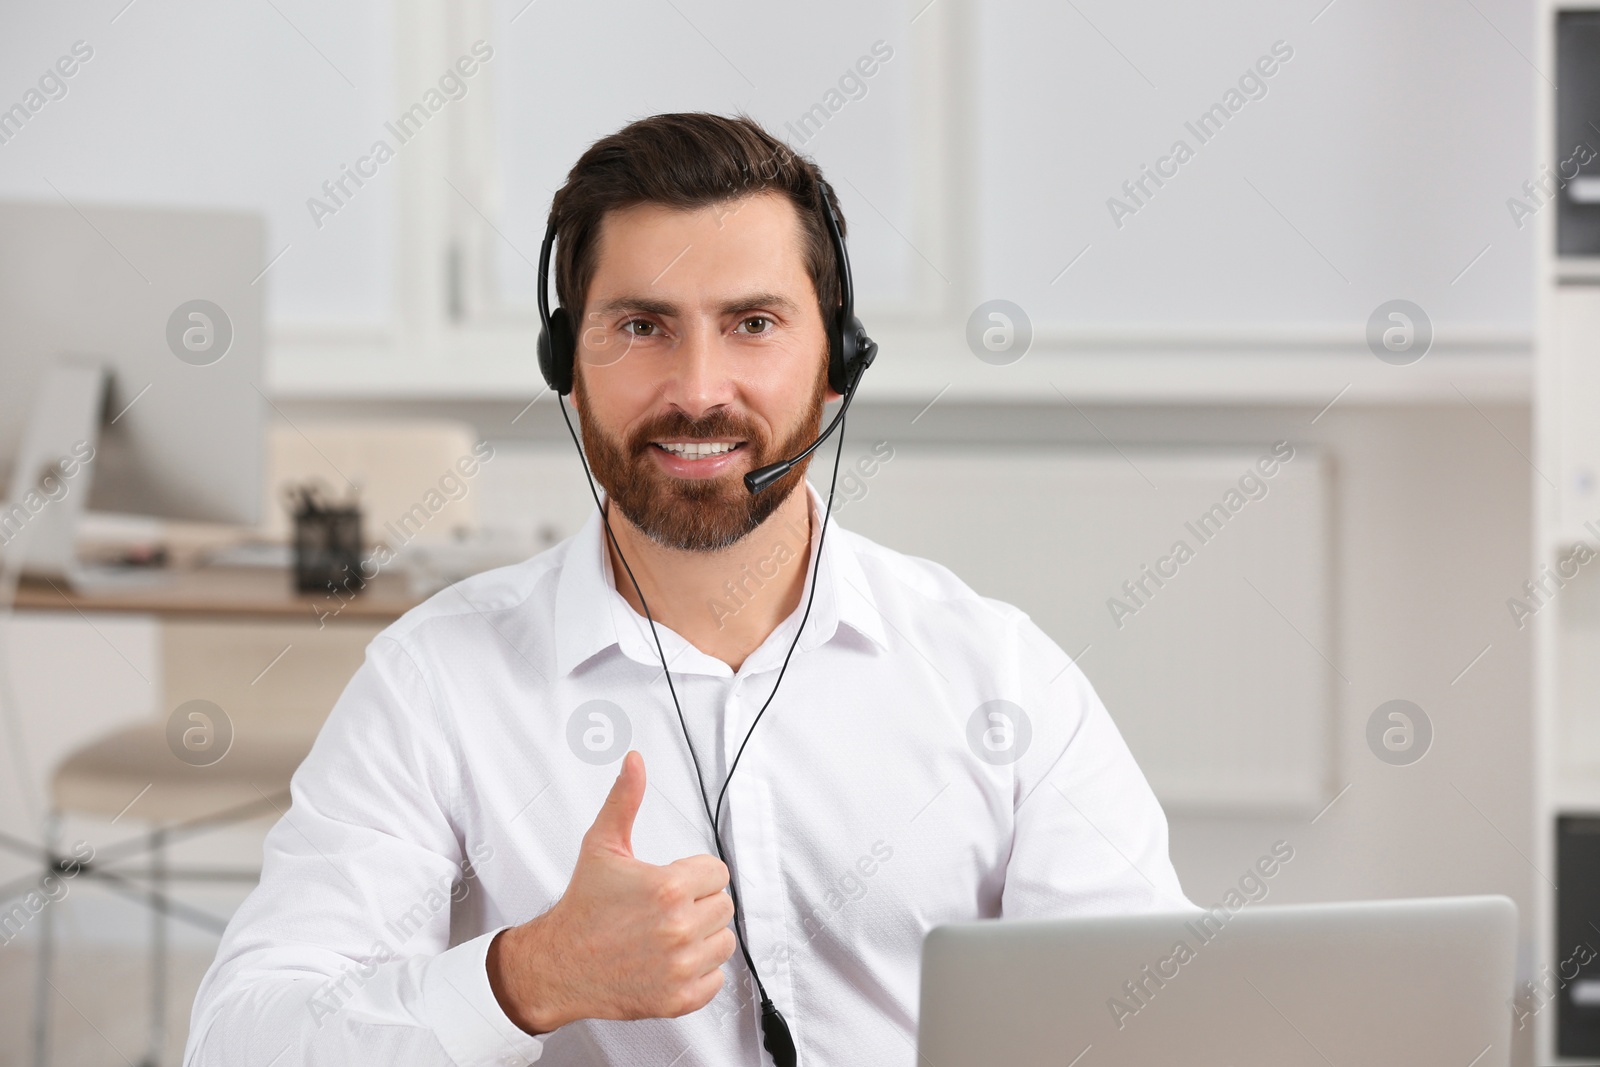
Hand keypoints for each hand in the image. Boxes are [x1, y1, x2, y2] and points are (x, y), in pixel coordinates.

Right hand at [487, 751, 736, 1034]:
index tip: (671, 882)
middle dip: (698, 903)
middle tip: (664, 908)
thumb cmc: (583, 907)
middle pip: (723, 905)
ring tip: (668, 933)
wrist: (559, 964)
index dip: (694, 875)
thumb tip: (635, 762)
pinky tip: (670, 960)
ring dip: (702, 937)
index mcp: (668, 887)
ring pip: (723, 942)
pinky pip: (715, 980)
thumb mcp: (602, 845)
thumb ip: (625, 800)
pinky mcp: (679, 998)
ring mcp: (680, 966)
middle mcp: (678, 928)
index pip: (718, 872)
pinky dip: (699, 972)